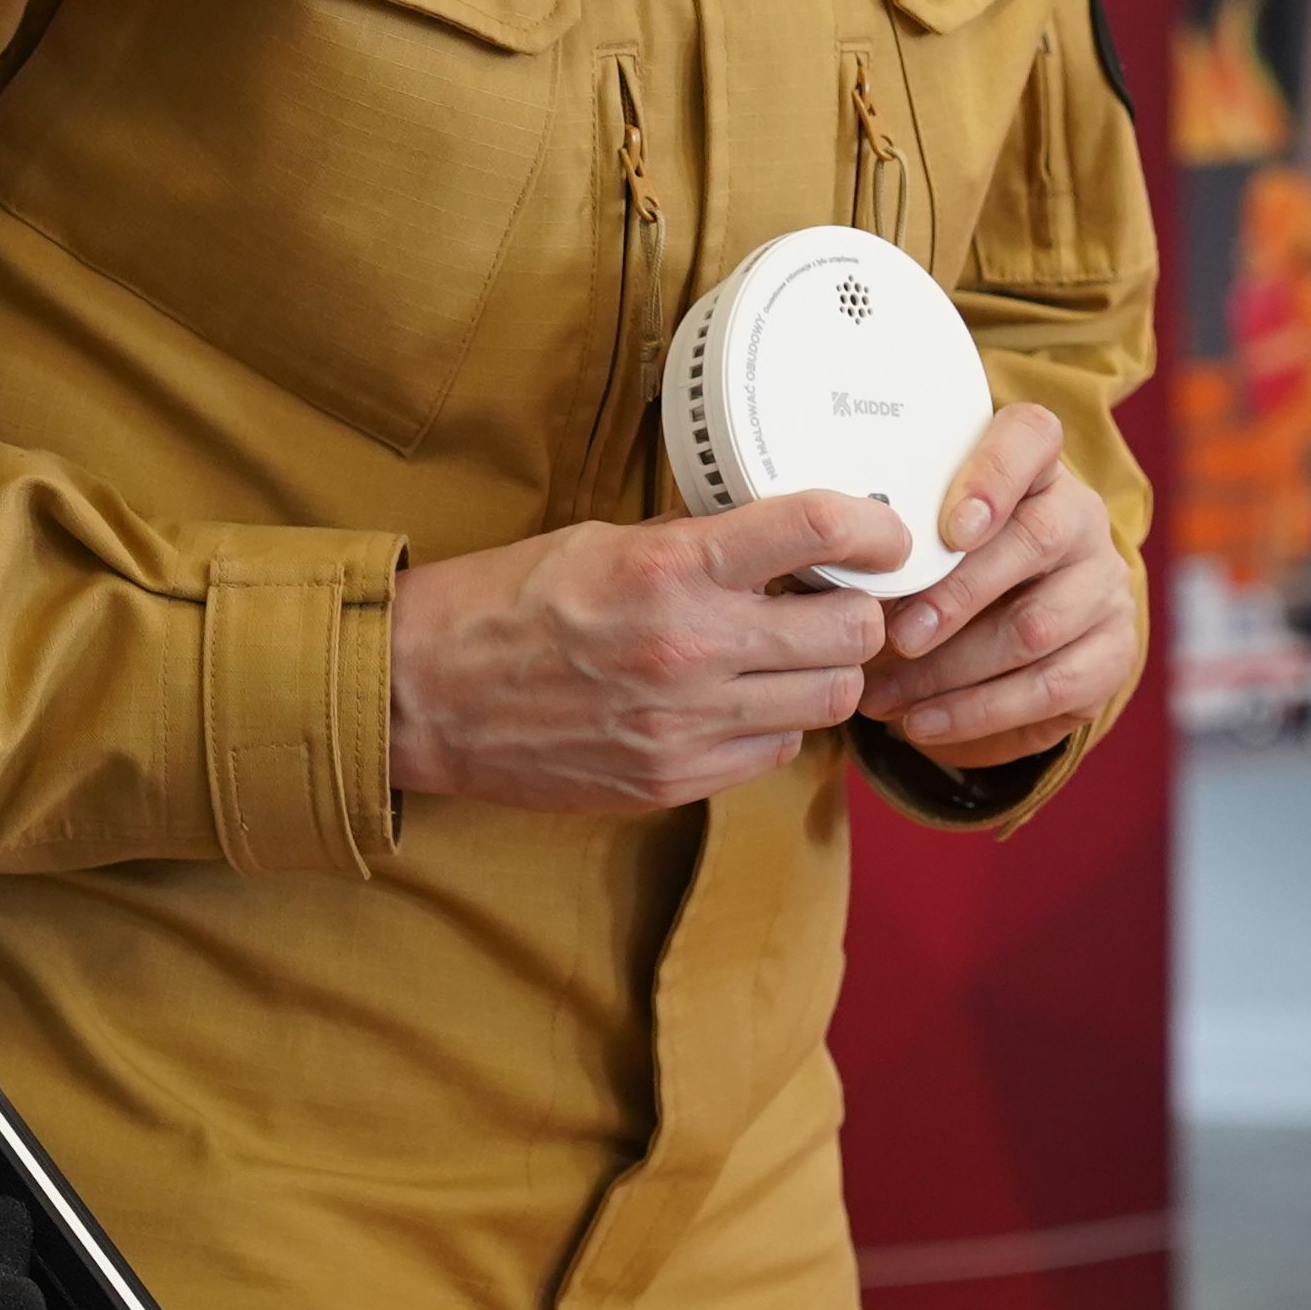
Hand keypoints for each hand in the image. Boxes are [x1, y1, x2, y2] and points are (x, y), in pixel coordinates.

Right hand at [391, 492, 906, 814]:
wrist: (425, 695)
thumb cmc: (506, 604)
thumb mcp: (605, 543)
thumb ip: (697, 544)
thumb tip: (781, 541)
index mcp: (673, 568)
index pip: (819, 531)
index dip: (875, 530)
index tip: (885, 536)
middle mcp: (692, 647)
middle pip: (854, 633)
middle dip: (858, 613)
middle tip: (837, 602)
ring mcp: (688, 724)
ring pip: (832, 701)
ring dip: (826, 674)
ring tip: (792, 654)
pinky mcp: (675, 779)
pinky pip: (778, 752)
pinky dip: (776, 726)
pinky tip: (743, 703)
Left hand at [859, 406, 1135, 773]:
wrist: (1014, 641)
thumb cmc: (945, 573)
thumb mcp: (922, 543)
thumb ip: (893, 540)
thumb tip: (823, 565)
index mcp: (1033, 470)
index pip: (1033, 436)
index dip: (995, 474)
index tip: (951, 527)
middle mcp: (1079, 519)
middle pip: (1035, 539)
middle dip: (958, 593)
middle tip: (896, 635)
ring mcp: (1103, 586)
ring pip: (1036, 626)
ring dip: (950, 670)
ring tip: (883, 696)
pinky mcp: (1111, 653)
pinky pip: (1048, 688)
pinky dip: (976, 713)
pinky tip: (923, 724)